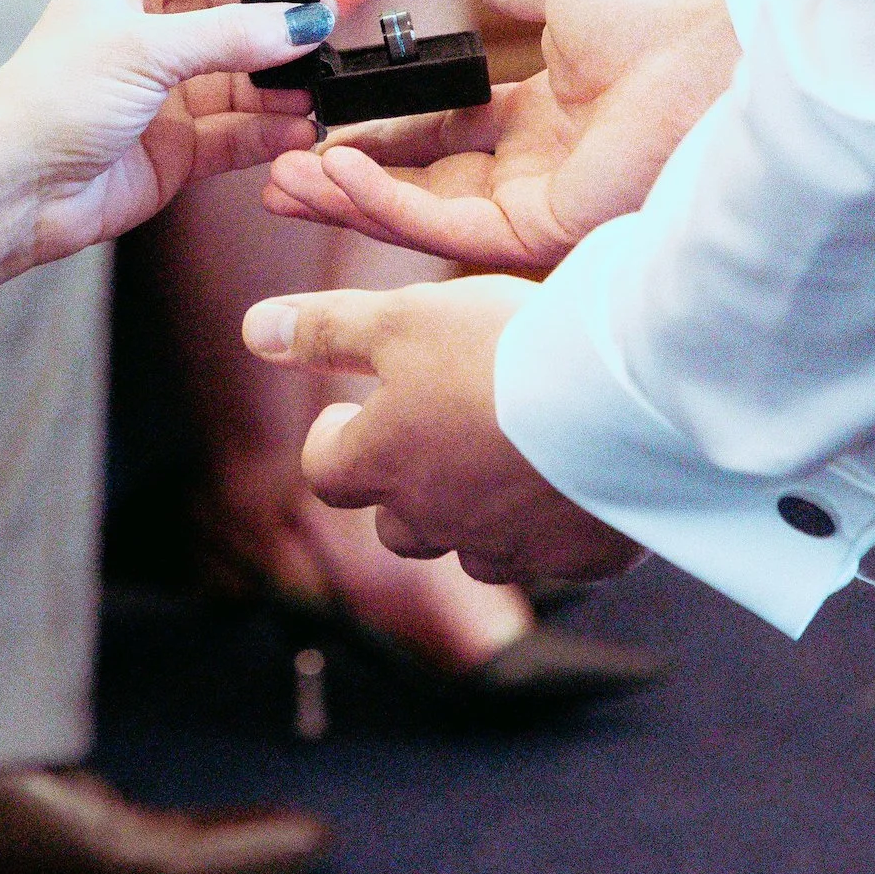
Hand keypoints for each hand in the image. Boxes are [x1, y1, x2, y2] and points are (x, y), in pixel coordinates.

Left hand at [0, 0, 333, 261]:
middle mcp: (143, 36)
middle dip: (273, 21)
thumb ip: (231, 34)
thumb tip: (305, 21)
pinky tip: (298, 128)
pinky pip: (234, 132)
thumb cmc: (54, 100)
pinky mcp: (174, 150)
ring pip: (238, 77)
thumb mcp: (146, 48)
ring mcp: (161, 94)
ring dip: (279, 82)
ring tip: (319, 88)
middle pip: (225, 11)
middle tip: (321, 29)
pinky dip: (268, 130)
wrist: (11, 193)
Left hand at [243, 276, 639, 584]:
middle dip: (399, 488)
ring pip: (472, 550)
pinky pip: (550, 553)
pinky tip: (570, 482)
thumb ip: (326, 329)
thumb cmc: (499, 351)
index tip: (346, 414)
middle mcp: (437, 520)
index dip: (332, 442)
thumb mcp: (401, 318)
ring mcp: (511, 547)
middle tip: (422, 441)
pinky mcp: (582, 555)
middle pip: (397, 525)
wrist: (620, 403)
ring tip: (495, 464)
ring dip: (471, 515)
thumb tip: (254, 330)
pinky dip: (548, 524)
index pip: (326, 472)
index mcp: (383, 463)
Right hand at [265, 0, 739, 270]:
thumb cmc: (664, 15)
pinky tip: (335, 169)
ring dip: (349, 197)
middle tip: (277, 173)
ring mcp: (536, 209)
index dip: (379, 134)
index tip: (322, 124)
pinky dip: (385, 201)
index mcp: (542, 124)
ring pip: (419, 215)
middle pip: (417, 188)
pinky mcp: (538, 234)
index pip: (440, 139)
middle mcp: (536, 175)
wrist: (716, 50)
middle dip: (344, 183)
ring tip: (283, 178)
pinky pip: (444, 225)